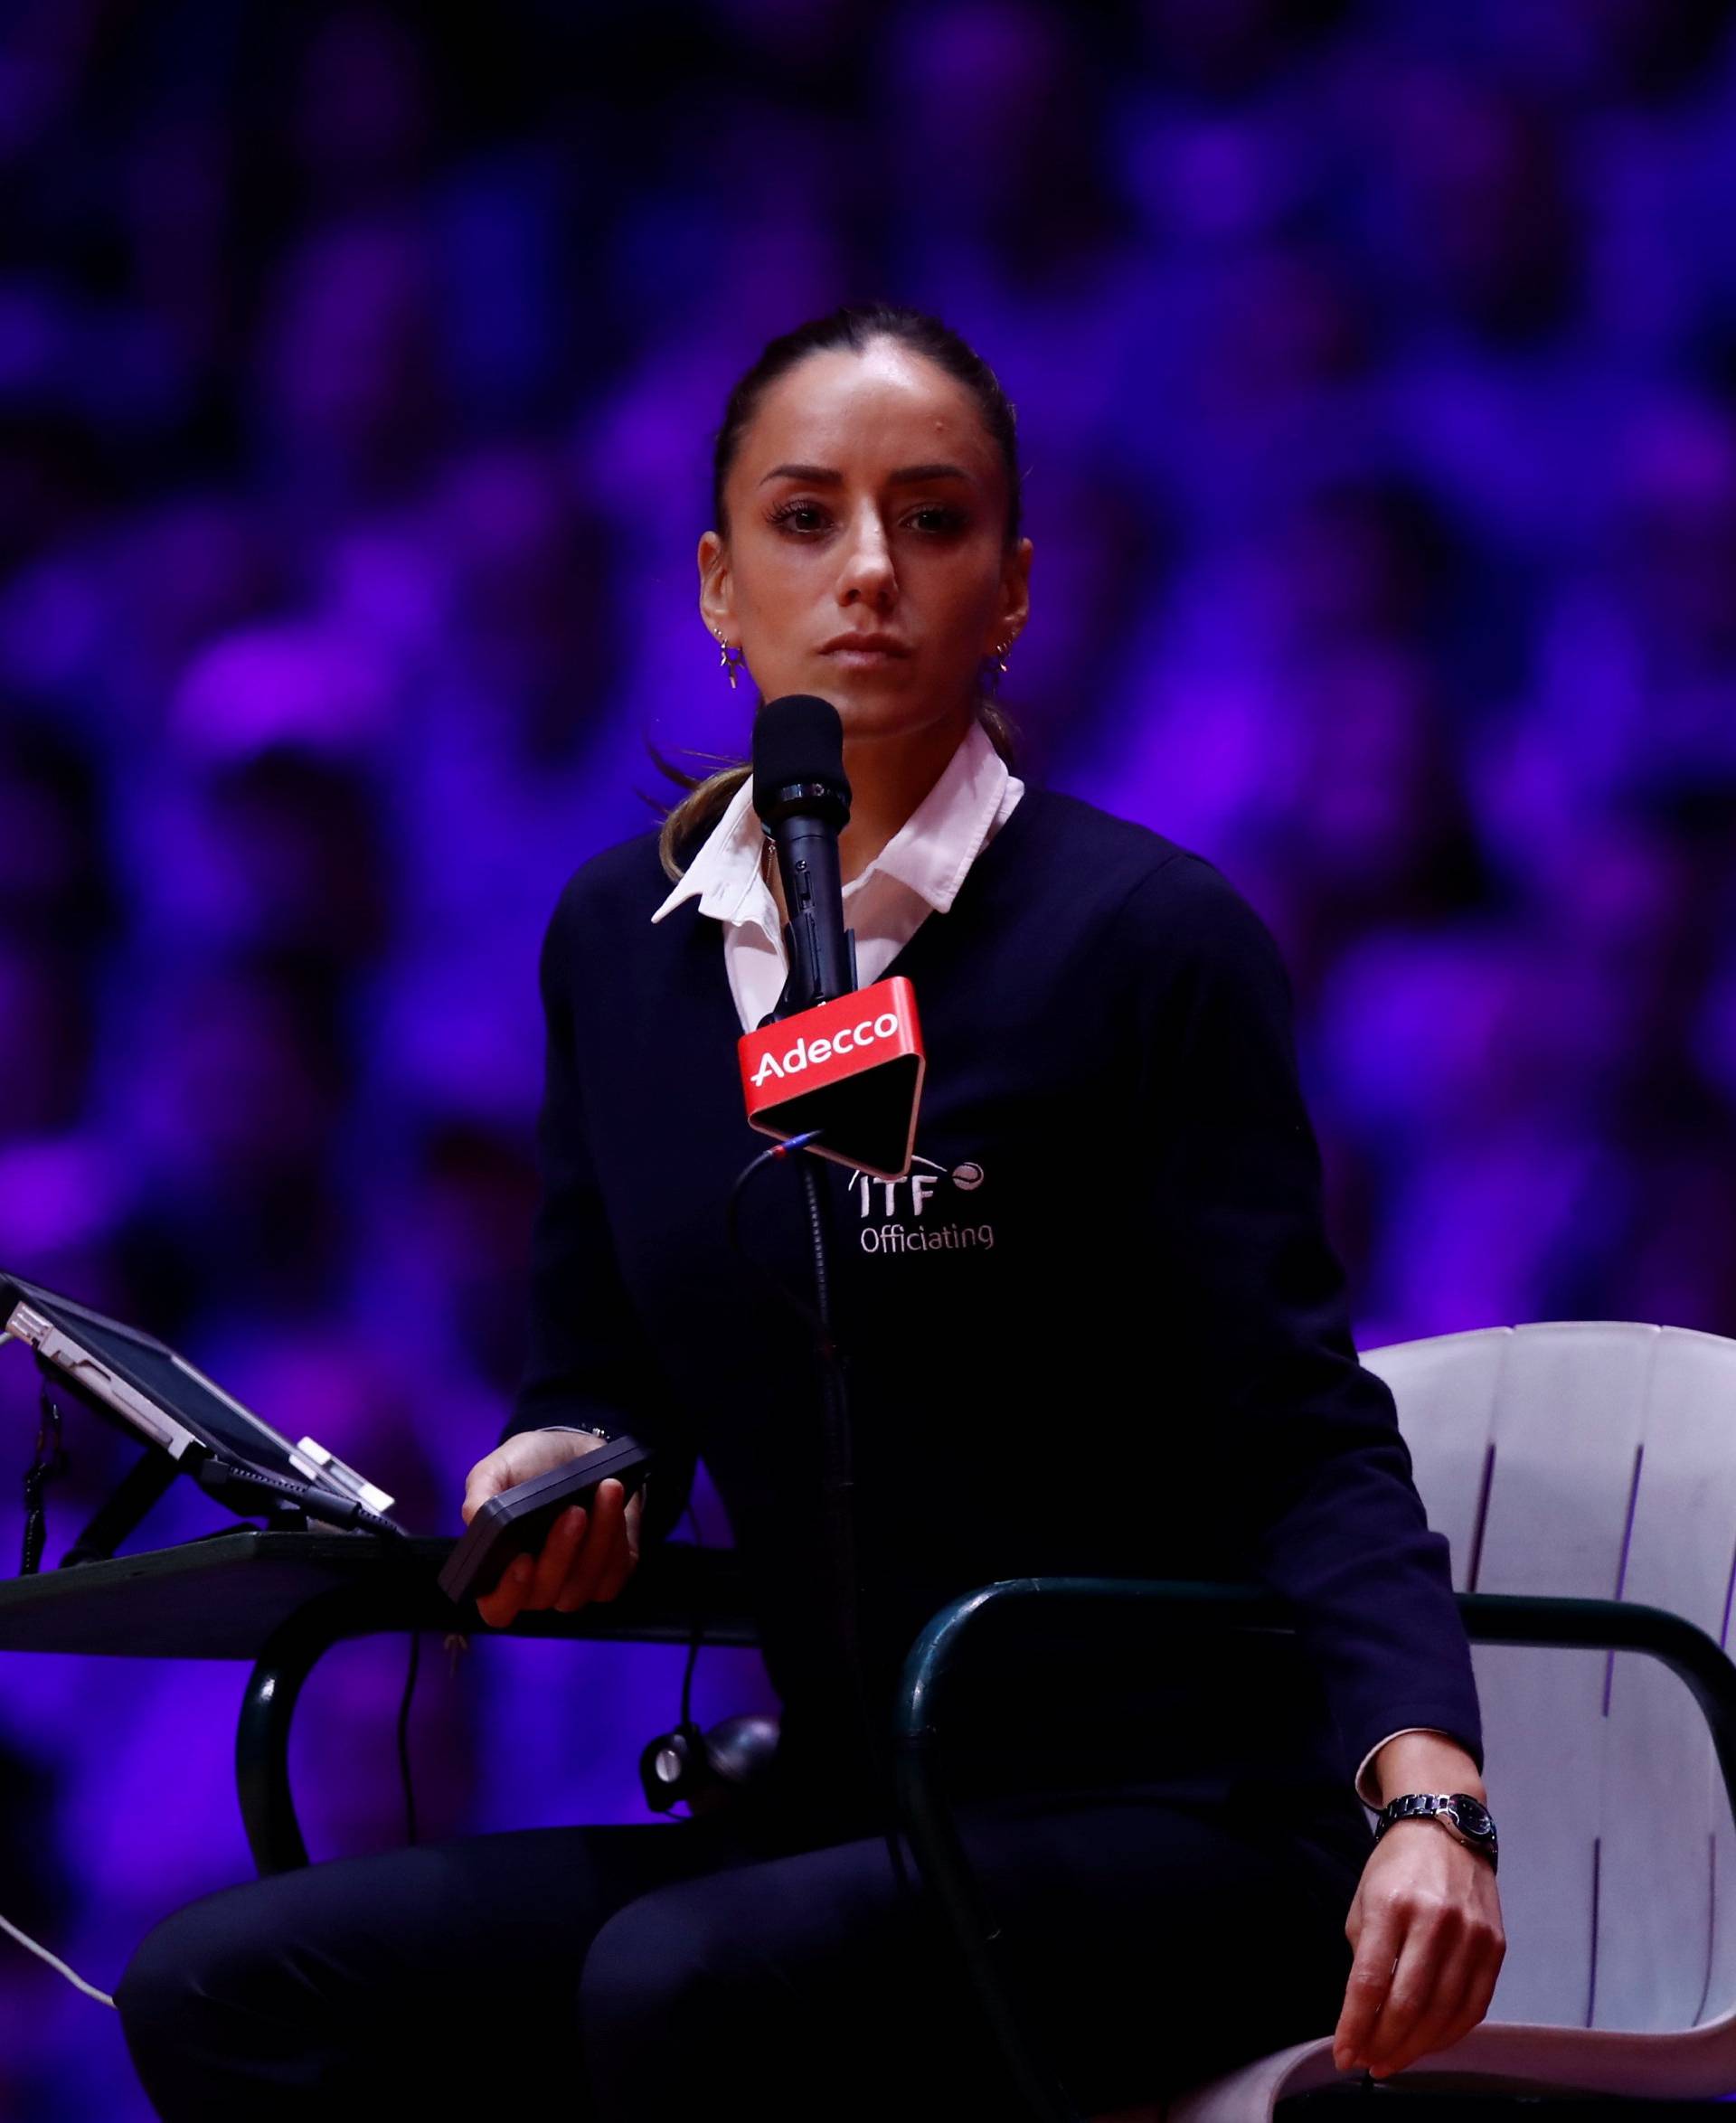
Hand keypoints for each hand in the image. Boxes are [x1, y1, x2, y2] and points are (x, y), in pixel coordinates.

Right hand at [460, 1429, 641, 1629]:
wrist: (572, 1451)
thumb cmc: (528, 1466)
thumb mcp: (497, 1469)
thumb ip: (479, 1493)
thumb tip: (475, 1519)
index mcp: (499, 1570)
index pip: (498, 1608)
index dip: (509, 1593)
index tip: (523, 1560)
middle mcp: (537, 1586)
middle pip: (547, 1594)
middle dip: (561, 1552)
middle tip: (574, 1511)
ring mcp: (574, 1584)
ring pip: (585, 1584)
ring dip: (598, 1539)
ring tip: (605, 1491)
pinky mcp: (609, 1574)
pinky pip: (615, 1573)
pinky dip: (617, 1539)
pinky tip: (615, 1504)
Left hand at [1332, 1821, 1504, 2080]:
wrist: (1446, 1829)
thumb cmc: (1394, 1868)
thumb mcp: (1365, 1900)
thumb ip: (1365, 1955)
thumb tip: (1364, 2017)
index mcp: (1391, 1905)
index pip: (1369, 1982)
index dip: (1355, 2026)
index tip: (1343, 2055)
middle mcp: (1434, 1921)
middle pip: (1408, 2005)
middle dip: (1383, 2044)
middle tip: (1367, 2064)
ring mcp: (1470, 1935)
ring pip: (1443, 2014)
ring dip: (1415, 2048)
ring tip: (1391, 2061)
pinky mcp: (1495, 1946)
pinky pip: (1474, 2007)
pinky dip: (1449, 2035)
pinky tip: (1428, 2044)